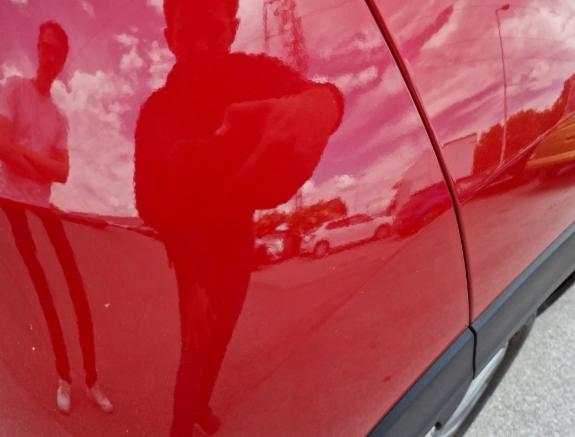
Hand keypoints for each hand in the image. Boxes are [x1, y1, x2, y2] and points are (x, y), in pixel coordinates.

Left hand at [214, 85, 341, 204]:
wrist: (317, 113)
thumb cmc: (281, 109)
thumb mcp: (256, 106)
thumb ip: (233, 117)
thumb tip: (217, 137)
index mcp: (275, 143)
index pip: (248, 177)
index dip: (232, 188)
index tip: (220, 190)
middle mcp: (290, 160)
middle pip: (259, 192)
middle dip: (240, 196)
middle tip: (226, 196)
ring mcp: (299, 171)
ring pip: (271, 197)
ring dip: (254, 200)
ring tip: (240, 195)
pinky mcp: (304, 177)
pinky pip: (283, 196)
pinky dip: (269, 199)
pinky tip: (257, 194)